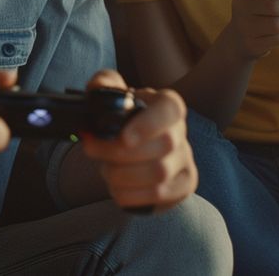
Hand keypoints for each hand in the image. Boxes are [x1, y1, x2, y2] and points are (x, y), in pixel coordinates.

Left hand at [79, 70, 195, 212]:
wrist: (130, 144)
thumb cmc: (121, 116)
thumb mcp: (110, 93)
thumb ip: (103, 84)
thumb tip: (99, 89)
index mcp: (167, 104)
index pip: (170, 110)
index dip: (150, 124)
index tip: (124, 138)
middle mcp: (181, 131)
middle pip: (162, 146)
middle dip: (120, 153)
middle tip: (92, 150)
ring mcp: (185, 159)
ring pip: (159, 175)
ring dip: (122, 175)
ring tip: (105, 169)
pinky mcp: (183, 184)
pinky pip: (158, 196)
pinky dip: (130, 194)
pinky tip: (117, 186)